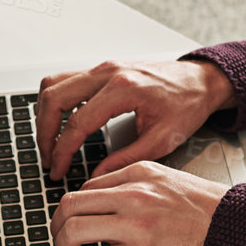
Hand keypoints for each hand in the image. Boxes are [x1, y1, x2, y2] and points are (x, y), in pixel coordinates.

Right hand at [36, 59, 236, 181]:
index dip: (62, 151)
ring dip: (45, 114)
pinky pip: (66, 80)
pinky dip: (56, 101)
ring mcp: (103, 67)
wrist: (201, 81)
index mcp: (123, 89)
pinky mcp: (103, 68)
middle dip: (44, 132)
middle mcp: (108, 72)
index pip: (77, 122)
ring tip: (50, 142)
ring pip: (53, 83)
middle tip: (48, 158)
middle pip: (54, 97)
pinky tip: (61, 123)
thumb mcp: (162, 139)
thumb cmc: (188, 104)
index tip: (58, 170)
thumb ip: (126, 159)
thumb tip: (95, 178)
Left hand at [48, 161, 227, 245]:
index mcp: (139, 173)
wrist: (232, 229)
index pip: (88, 186)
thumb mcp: (169, 181)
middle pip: (71, 205)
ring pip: (74, 230)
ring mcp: (135, 224)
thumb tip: (106, 200)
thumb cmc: (207, 210)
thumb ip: (137, 185)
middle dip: (56, 225)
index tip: (70, 220)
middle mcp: (133, 195)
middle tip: (58, 238)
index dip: (73, 207)